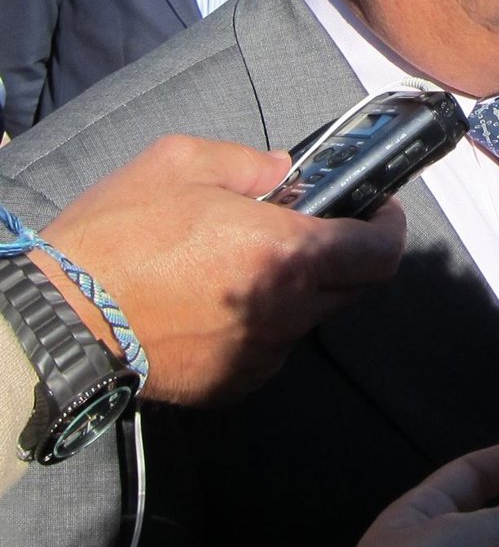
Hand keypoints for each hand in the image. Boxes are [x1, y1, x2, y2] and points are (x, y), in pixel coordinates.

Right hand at [33, 134, 406, 403]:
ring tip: (249, 263)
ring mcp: (259, 353)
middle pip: (353, 286)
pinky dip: (263, 325)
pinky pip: (270, 349)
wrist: (59, 320)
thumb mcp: (182, 163)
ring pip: (308, 318)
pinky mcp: (230, 385)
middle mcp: (285, 309)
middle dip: (346, 254)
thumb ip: (248, 162)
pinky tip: (220, 302)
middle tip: (312, 227)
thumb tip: (283, 169)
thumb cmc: (120, 235)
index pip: (380, 253)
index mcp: (286, 252)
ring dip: (299, 290)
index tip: (380, 209)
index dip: (390, 228)